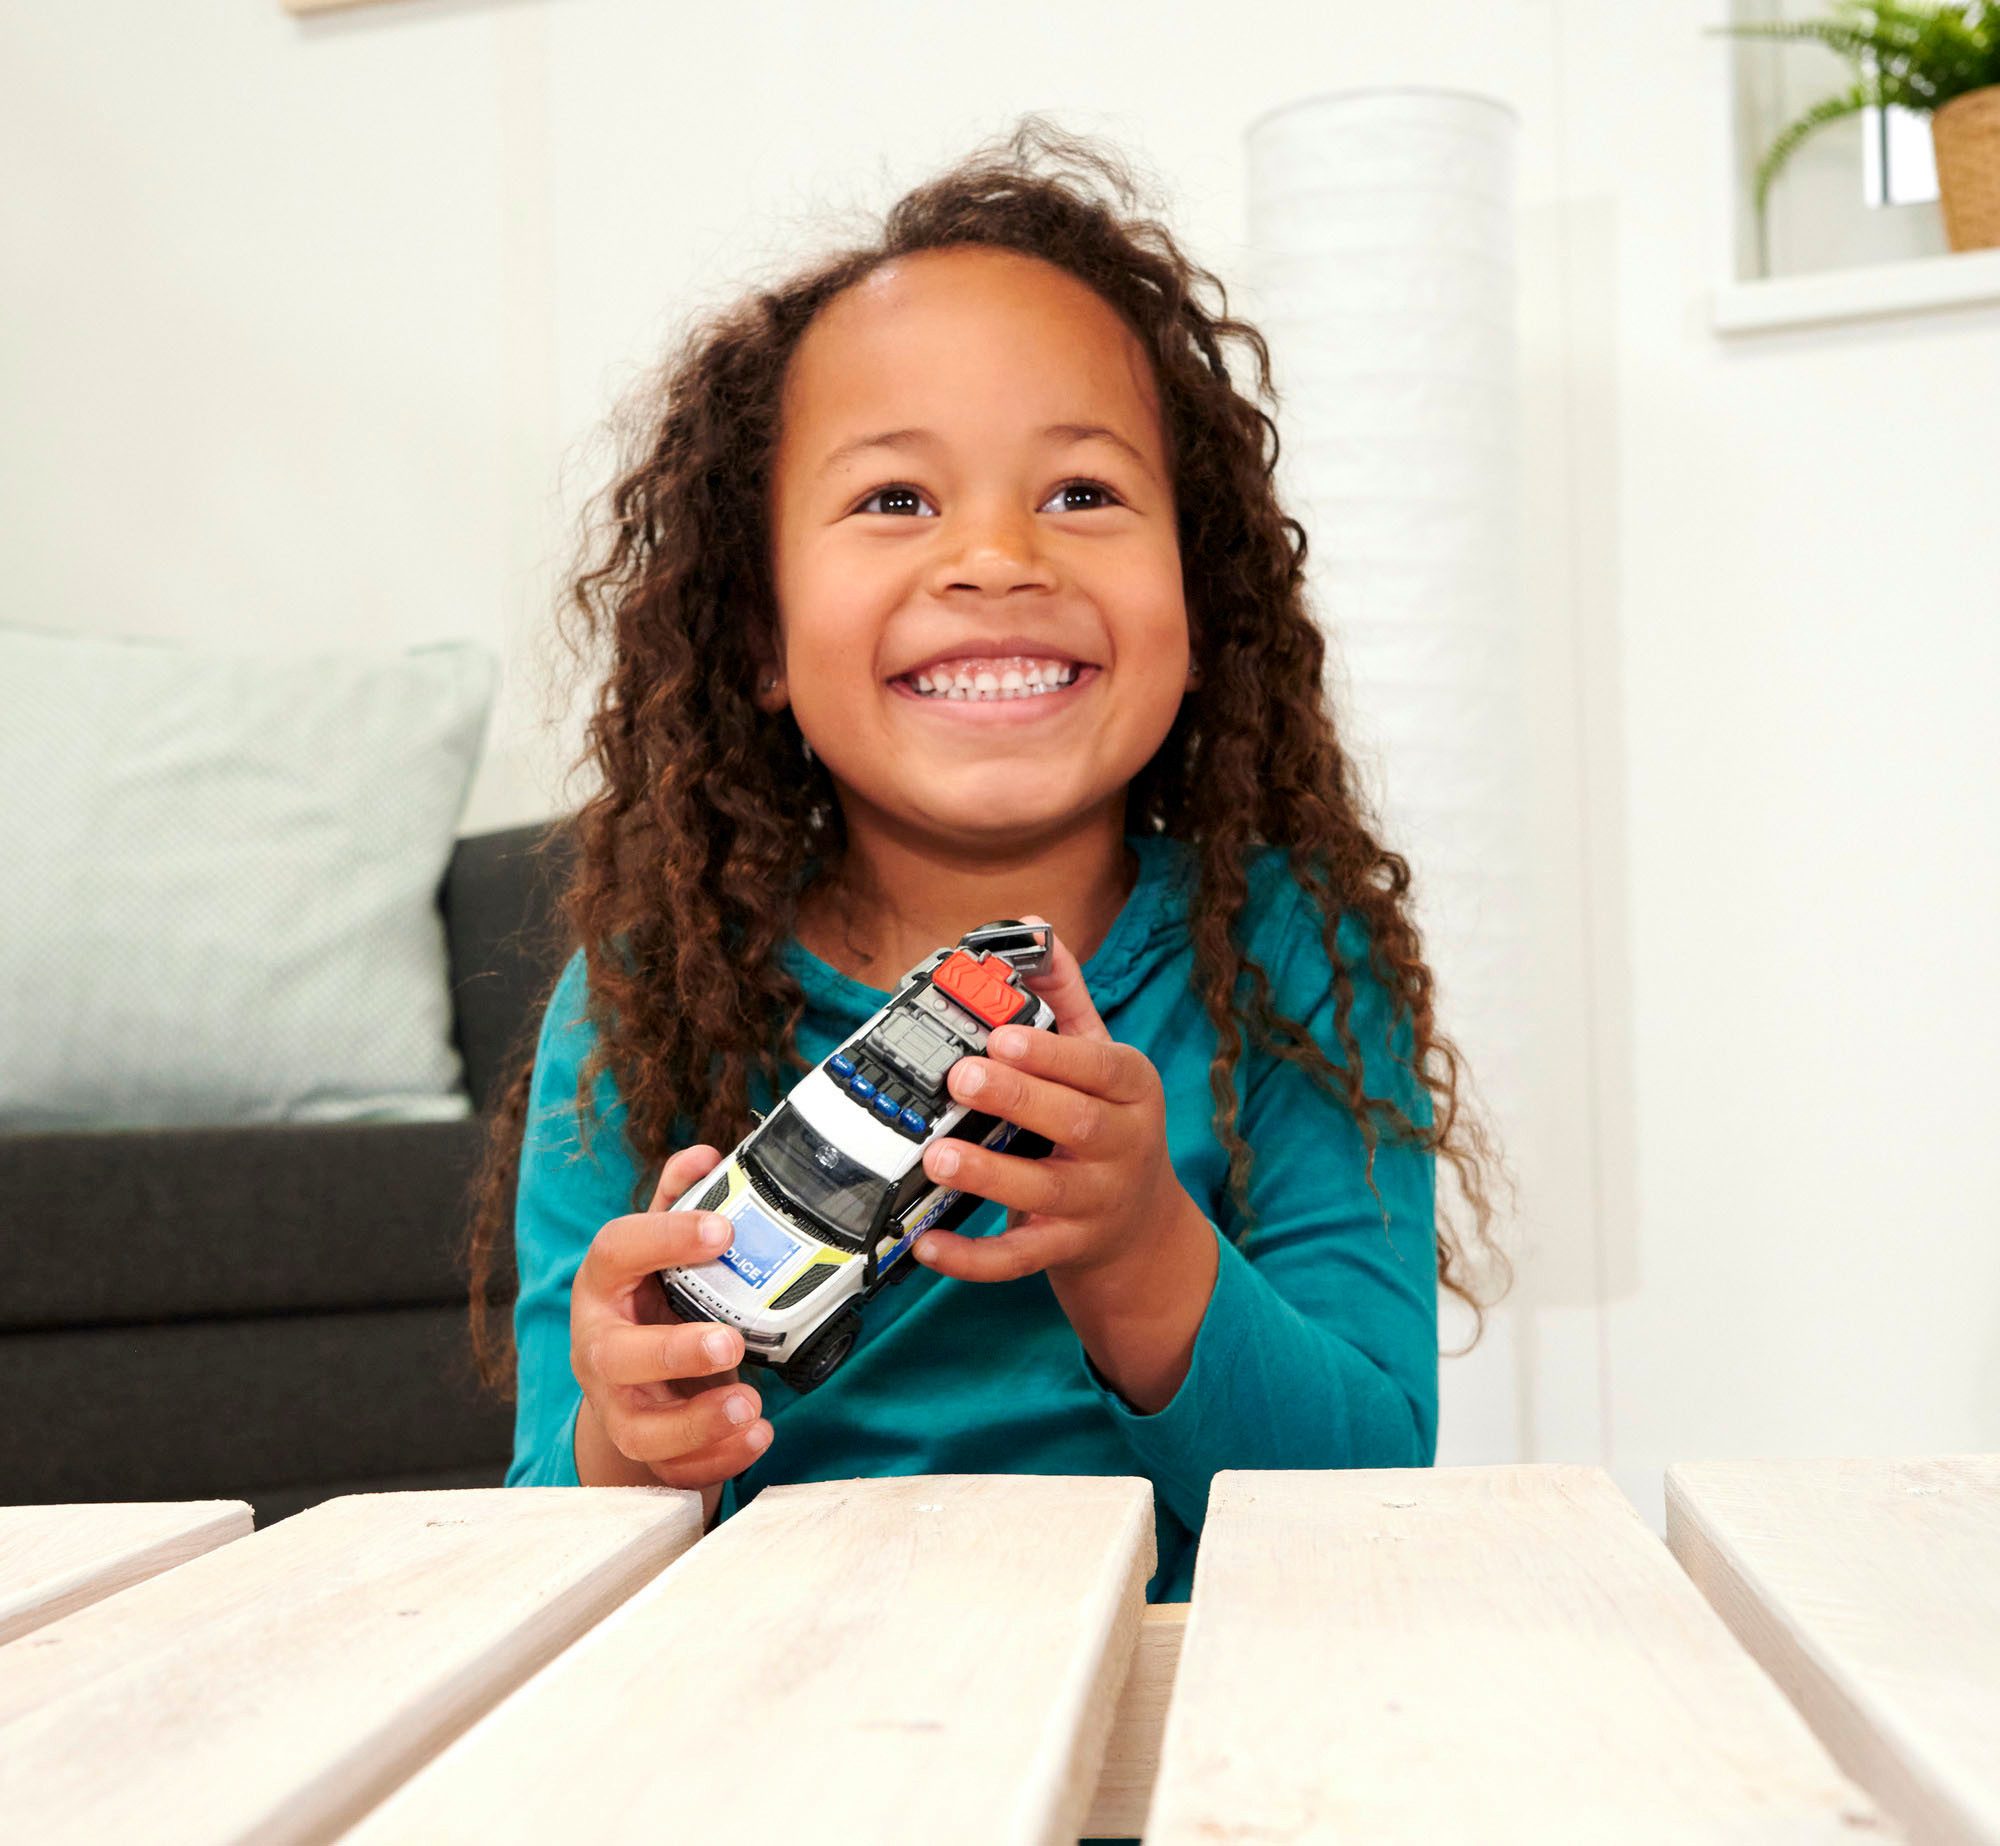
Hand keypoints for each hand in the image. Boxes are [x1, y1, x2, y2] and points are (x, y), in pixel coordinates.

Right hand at [569, 1142, 772, 1488]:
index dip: (665, 1237)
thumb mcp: (660, 1251)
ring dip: (696, 1423)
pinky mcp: (646, 1451)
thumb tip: (706, 1154)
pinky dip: (717, 1459)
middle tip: (731, 1340)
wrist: (633, 1381)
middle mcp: (600, 1348)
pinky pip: (673, 1470)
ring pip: (639, 1429)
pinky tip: (757, 1435)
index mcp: (604, 1285)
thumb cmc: (652, 1303)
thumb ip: (679, 1203)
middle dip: (673, 1351)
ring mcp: (618, 1406)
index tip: (722, 1229)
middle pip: (616, 1356)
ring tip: (749, 1403)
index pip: (615, 1252)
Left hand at [911, 913, 1196, 1285]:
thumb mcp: (1101, 1060)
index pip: (1099, 1067)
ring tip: (937, 1154)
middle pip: (1073, 1123)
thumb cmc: (1109, 1123)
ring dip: (988, 1175)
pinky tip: (927, 1243)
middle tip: (959, 1079)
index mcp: (1131, 1090)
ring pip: (1041, 1192)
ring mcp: (1093, 1204)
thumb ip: (1064, 1000)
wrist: (1143, 1227)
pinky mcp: (1064, 1250)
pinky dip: (971, 1259)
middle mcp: (1120, 1147)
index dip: (1051, 1054)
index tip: (1001, 1037)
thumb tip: (1033, 930)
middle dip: (1015, 1099)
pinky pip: (1017, 1259)